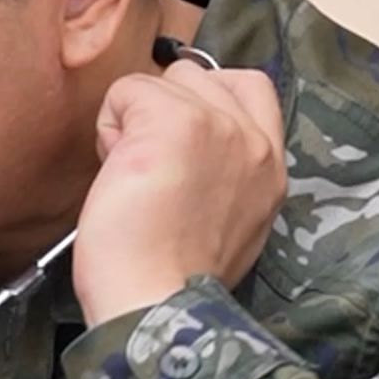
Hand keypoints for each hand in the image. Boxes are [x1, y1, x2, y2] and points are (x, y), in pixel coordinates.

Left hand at [73, 61, 287, 326]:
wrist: (156, 303)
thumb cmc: (171, 278)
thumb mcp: (229, 223)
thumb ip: (224, 176)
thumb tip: (187, 151)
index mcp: (270, 166)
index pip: (249, 88)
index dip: (202, 103)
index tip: (175, 146)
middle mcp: (253, 139)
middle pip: (199, 75)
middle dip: (165, 108)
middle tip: (148, 164)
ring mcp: (217, 125)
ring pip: (162, 79)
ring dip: (134, 118)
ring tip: (131, 171)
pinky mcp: (173, 121)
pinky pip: (126, 90)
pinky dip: (108, 126)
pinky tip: (114, 171)